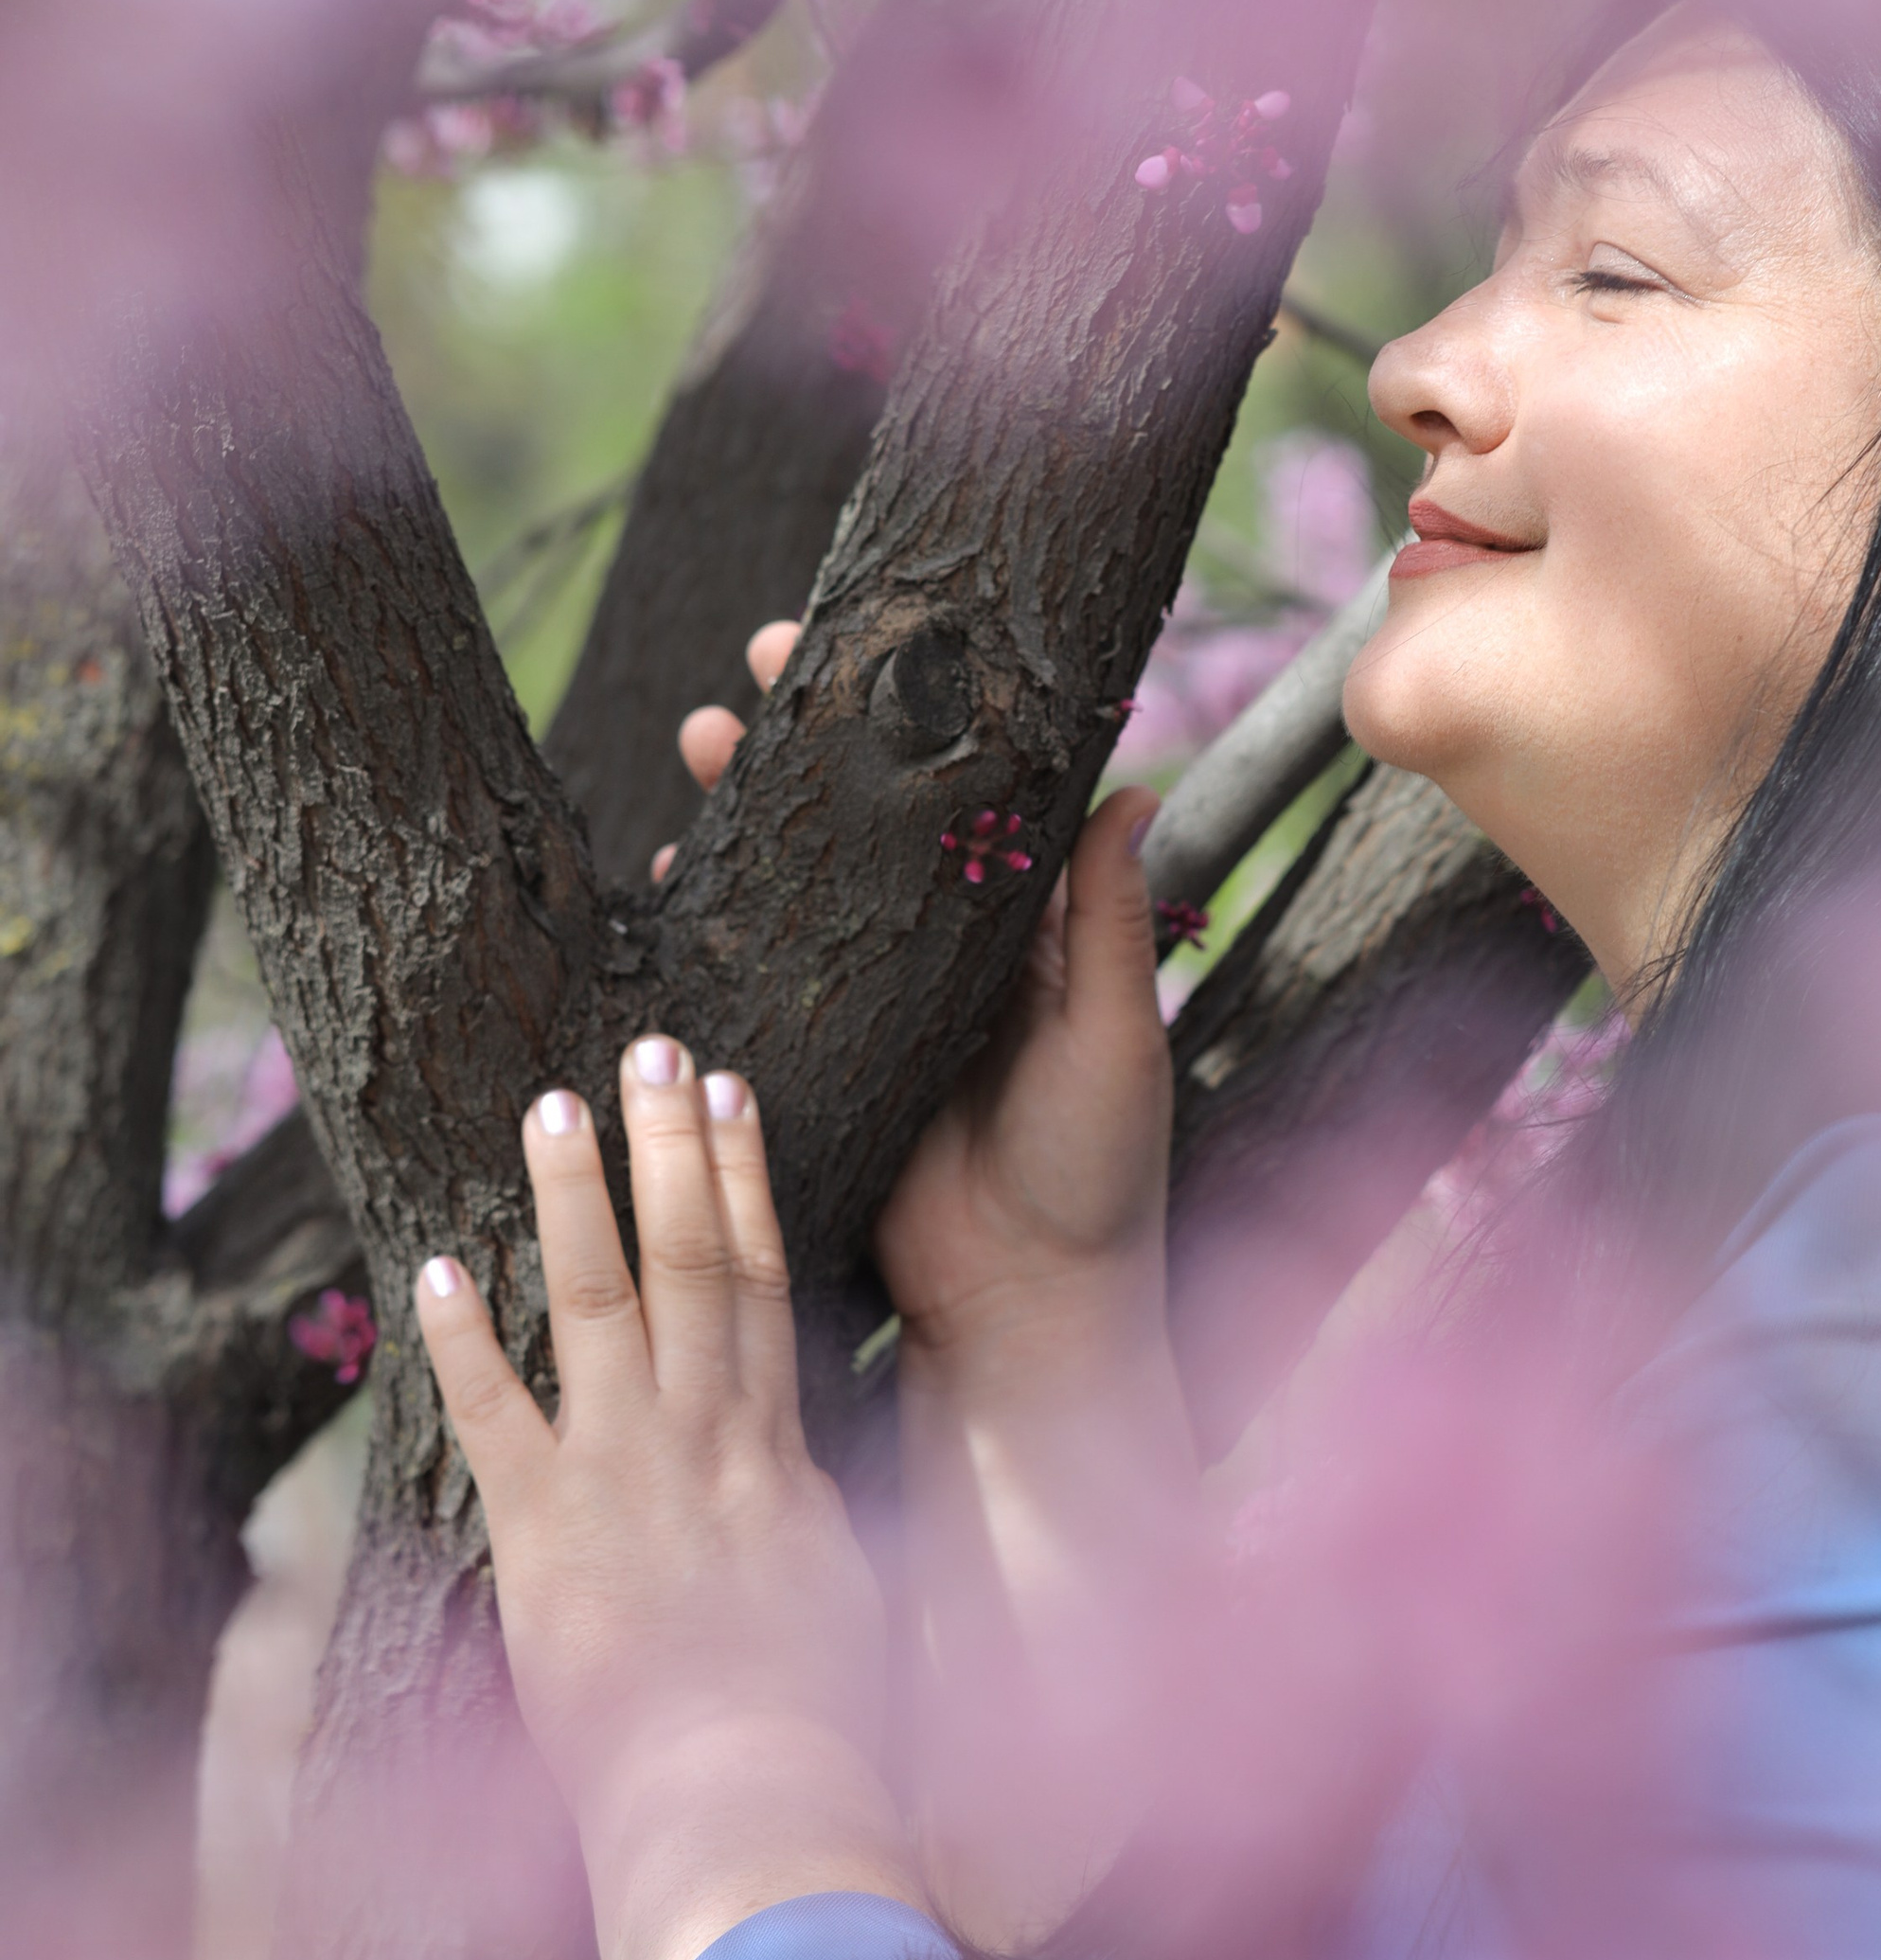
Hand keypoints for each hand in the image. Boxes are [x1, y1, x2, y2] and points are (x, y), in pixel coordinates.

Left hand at [414, 1037, 917, 1959]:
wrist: (759, 1803)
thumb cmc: (822, 1734)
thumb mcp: (845, 1607)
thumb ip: (818, 1534)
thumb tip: (815, 1500)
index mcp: (778, 1456)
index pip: (761, 1282)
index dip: (740, 1180)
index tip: (729, 1095)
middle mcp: (706, 1441)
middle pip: (691, 1261)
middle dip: (669, 1147)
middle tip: (652, 1046)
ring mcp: (625, 1477)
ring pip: (602, 1305)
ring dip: (575, 1199)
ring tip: (549, 1104)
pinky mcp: (546, 1535)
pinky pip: (496, 1416)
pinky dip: (463, 1341)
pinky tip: (436, 1263)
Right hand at [668, 616, 1174, 1362]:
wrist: (1027, 1310)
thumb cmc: (1098, 1176)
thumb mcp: (1115, 1036)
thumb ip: (1113, 920)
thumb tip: (1136, 785)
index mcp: (1022, 937)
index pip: (960, 802)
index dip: (911, 726)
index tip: (861, 649)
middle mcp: (940, 960)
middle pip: (861, 827)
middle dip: (799, 749)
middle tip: (743, 679)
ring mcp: (870, 1008)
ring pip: (797, 888)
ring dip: (740, 817)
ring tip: (690, 748)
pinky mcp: (815, 1066)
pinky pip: (755, 980)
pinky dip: (709, 925)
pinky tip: (666, 875)